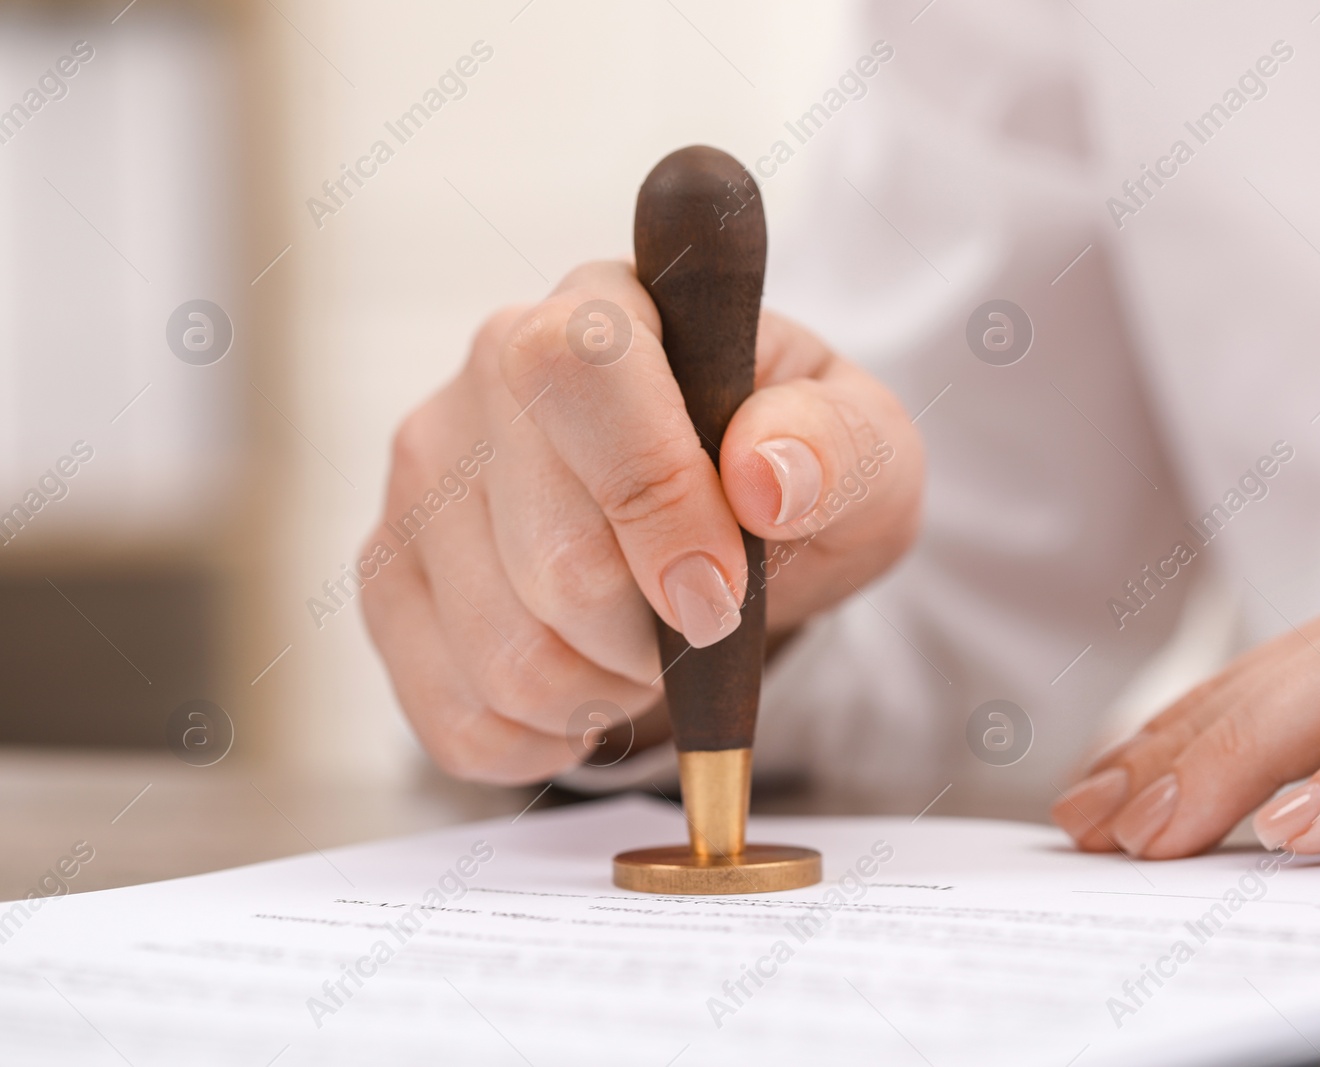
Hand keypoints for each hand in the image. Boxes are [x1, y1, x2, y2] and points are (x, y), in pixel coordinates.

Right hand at [361, 262, 922, 782]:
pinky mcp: (387, 577)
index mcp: (609, 306)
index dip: (657, 502)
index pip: (581, 372)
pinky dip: (545, 742)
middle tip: (700, 626)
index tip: (724, 594)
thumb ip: (836, 447)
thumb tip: (766, 477)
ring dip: (608, 694)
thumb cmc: (796, 474)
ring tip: (646, 653)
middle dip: (657, 634)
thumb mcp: (866, 451)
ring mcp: (422, 478)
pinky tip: (587, 694)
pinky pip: (454, 719)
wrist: (728, 523)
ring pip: (504, 657)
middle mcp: (488, 371)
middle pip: (554, 558)